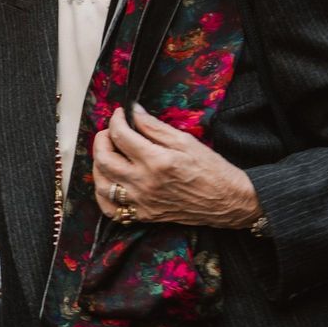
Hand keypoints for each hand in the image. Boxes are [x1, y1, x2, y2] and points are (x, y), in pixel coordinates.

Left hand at [92, 104, 261, 227]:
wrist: (228, 201)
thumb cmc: (211, 169)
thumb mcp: (185, 141)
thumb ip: (154, 127)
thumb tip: (133, 111)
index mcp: (156, 161)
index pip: (120, 136)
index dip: (116, 120)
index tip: (121, 114)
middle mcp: (144, 183)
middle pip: (104, 159)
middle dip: (101, 140)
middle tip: (110, 132)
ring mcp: (142, 202)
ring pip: (102, 185)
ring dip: (99, 165)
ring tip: (109, 154)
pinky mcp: (144, 215)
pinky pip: (111, 209)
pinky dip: (104, 194)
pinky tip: (110, 181)